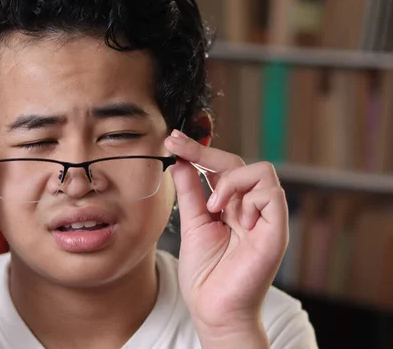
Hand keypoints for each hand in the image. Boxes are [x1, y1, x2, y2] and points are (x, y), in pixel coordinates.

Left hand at [164, 130, 287, 342]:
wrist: (213, 309)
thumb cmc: (205, 274)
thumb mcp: (192, 224)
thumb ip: (190, 192)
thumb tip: (180, 161)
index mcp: (230, 206)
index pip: (219, 168)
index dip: (198, 151)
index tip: (172, 139)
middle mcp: (249, 208)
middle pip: (238, 162)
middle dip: (205, 151)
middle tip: (178, 146)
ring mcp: (265, 218)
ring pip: (261, 170)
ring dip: (231, 181)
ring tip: (214, 207)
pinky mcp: (276, 230)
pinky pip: (272, 193)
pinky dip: (249, 198)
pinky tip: (235, 218)